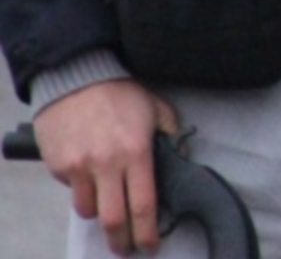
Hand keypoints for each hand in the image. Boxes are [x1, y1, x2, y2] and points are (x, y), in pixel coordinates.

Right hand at [34, 79, 179, 255]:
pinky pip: (71, 190)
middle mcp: (107, 164)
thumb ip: (171, 134)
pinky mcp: (59, 166)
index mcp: (136, 152)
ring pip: (88, 210)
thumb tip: (180, 157)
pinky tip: (88, 172)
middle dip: (122, 240)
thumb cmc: (121, 93)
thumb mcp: (156, 108)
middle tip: (126, 248)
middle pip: (114, 219)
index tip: (151, 245)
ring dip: (100, 212)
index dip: (147, 231)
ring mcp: (80, 167)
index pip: (144, 204)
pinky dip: (81, 188)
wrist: (77, 78)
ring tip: (108, 203)